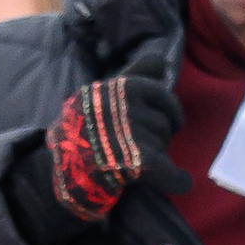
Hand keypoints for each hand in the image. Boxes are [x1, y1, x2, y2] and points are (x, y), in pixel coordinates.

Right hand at [9, 70, 186, 244]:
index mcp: (123, 87)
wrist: (62, 168)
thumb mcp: (101, 93)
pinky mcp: (139, 160)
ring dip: (159, 153)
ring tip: (136, 161)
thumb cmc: (81, 129)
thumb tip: (165, 63)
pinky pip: (170, 171)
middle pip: (165, 118)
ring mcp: (134, 132)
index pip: (161, 90)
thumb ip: (134, 74)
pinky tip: (182, 182)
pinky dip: (177, 179)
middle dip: (161, 132)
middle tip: (145, 143)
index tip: (162, 115)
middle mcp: (129, 105)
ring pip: (165, 142)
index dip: (165, 105)